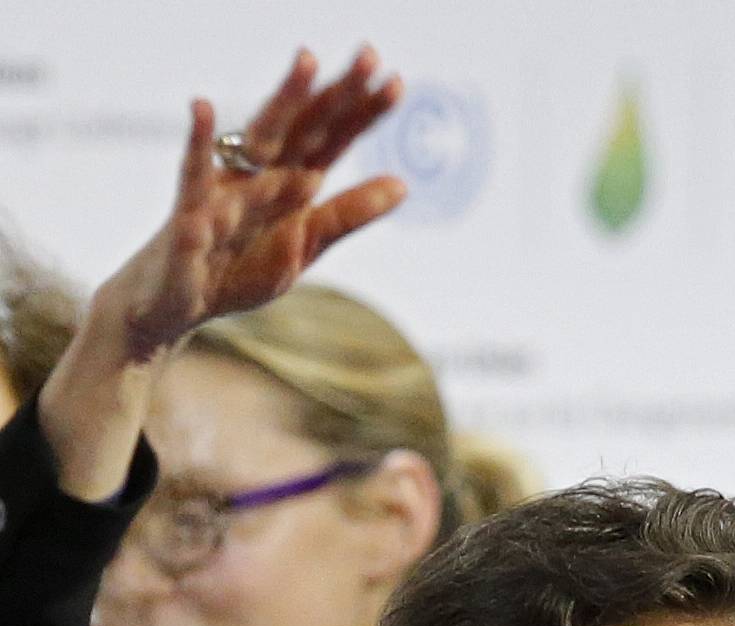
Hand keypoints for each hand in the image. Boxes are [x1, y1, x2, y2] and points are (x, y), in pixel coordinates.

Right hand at [38, 48, 403, 498]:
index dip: (363, 113)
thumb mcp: (302, 245)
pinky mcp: (188, 213)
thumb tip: (403, 184)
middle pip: (303, 128)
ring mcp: (224, 188)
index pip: (332, 141)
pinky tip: (203, 106)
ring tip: (308, 61)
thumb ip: (347, 214)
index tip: (397, 80)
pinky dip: (198, 142)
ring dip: (283, 102)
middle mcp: (259, 174)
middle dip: (335, 93)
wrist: (173, 305)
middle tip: (369, 54)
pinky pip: (191, 174)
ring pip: (257, 140)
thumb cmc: (236, 268)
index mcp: (289, 182)